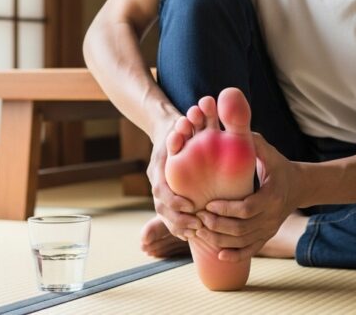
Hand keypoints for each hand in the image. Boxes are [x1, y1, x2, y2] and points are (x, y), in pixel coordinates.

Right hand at [147, 119, 201, 239]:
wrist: (168, 129)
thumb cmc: (179, 127)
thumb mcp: (181, 126)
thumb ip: (184, 128)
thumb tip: (189, 119)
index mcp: (159, 167)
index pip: (161, 190)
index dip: (174, 201)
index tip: (191, 207)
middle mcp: (157, 179)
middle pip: (161, 207)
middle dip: (178, 220)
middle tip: (197, 226)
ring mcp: (159, 187)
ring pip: (163, 215)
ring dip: (178, 226)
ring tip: (195, 233)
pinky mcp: (166, 194)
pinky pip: (167, 216)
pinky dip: (177, 227)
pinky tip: (190, 235)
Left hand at [194, 133, 300, 261]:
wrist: (299, 186)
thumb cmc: (278, 165)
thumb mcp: (268, 151)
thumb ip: (251, 140)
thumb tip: (230, 122)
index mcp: (271, 195)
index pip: (247, 209)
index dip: (226, 210)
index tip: (209, 205)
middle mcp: (272, 216)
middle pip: (242, 229)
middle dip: (218, 226)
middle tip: (199, 219)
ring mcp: (270, 228)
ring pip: (242, 242)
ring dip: (220, 240)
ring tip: (201, 231)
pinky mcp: (267, 236)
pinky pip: (250, 250)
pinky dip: (234, 255)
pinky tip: (218, 255)